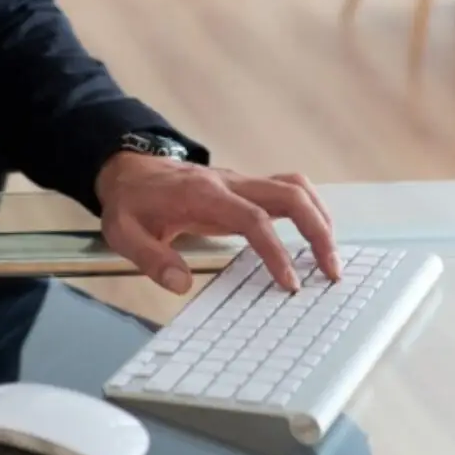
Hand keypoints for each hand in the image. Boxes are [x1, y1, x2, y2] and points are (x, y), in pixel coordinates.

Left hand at [95, 153, 339, 293]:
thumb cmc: (130, 202)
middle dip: (317, 232)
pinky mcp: (246, 187)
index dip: (276, 250)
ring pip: (296, 188)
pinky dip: (310, 211)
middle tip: (331, 271)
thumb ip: (150, 258)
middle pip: (289, 195)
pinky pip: (288, 190)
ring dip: (320, 219)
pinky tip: (316, 237)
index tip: (290, 282)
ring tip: (331, 257)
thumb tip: (180, 284)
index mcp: (202, 193)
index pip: (252, 219)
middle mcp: (229, 182)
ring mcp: (240, 182)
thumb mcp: (123, 232)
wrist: (130, 170)